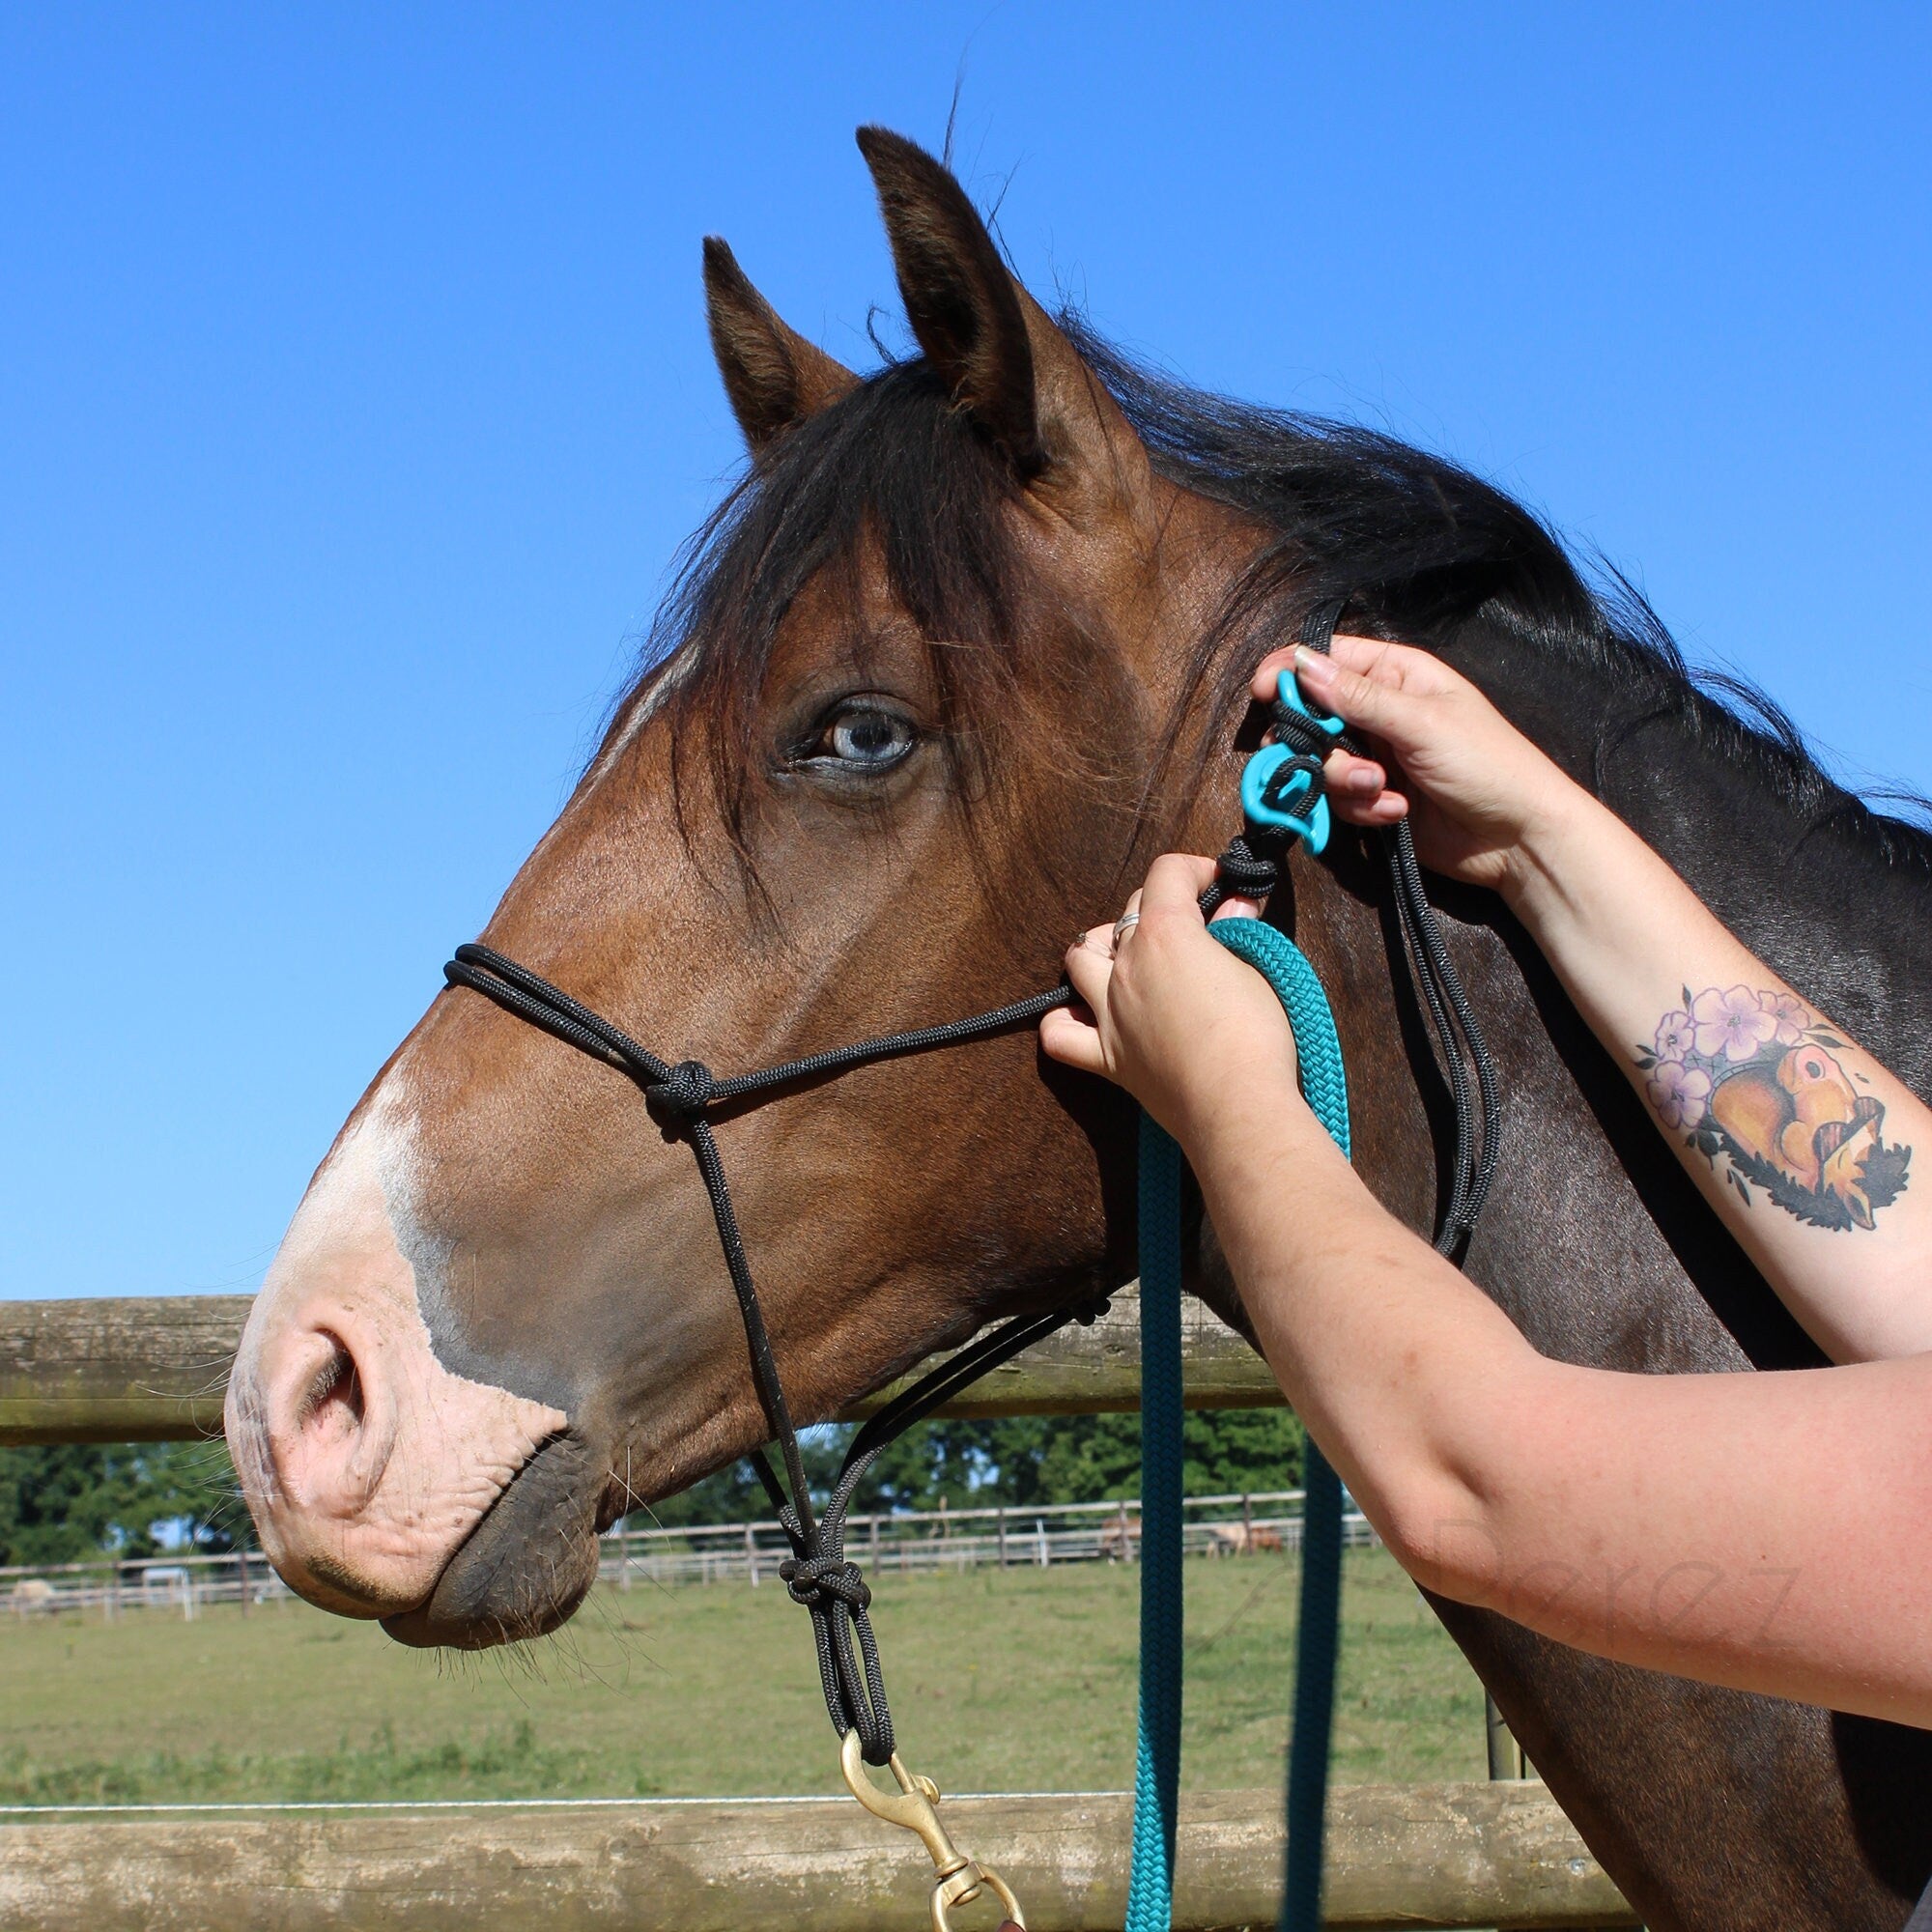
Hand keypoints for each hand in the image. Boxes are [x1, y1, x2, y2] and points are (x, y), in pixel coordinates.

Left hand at [1040, 854, 1301, 1142]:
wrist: (1239, 1107)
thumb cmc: (1256, 1036)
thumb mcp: (1258, 969)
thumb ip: (1238, 933)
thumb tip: (1235, 905)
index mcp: (1165, 935)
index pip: (1166, 874)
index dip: (1195, 870)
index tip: (1220, 886)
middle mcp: (1126, 967)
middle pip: (1127, 912)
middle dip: (1162, 905)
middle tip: (1199, 925)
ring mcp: (1109, 1013)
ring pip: (1079, 960)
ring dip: (1100, 948)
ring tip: (1129, 957)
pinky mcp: (1107, 1059)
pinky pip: (1061, 1035)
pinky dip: (1065, 1020)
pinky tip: (1086, 1016)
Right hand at [1251, 636, 1584, 896]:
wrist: (1519, 837)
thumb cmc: (1486, 763)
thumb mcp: (1420, 722)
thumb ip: (1357, 696)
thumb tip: (1302, 664)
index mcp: (1399, 675)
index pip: (1329, 659)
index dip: (1293, 672)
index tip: (1264, 693)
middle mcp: (1382, 712)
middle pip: (1313, 715)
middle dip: (1315, 742)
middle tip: (1318, 759)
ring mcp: (1378, 756)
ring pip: (1323, 763)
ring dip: (1343, 782)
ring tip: (1381, 790)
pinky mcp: (1377, 798)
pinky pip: (1342, 799)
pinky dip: (1363, 808)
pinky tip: (1398, 813)